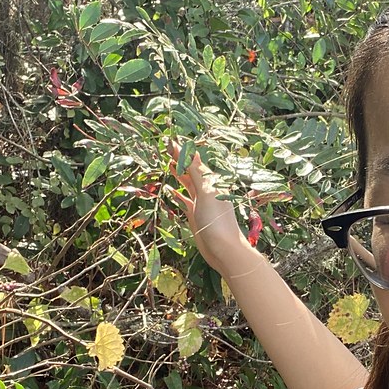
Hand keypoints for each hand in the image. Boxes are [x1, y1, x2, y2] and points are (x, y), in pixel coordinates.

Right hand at [169, 148, 250, 274]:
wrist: (223, 249)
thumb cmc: (217, 221)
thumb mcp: (206, 193)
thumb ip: (197, 174)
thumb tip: (190, 153)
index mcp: (212, 182)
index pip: (195, 162)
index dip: (183, 151)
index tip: (170, 140)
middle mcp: (207, 190)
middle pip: (191, 170)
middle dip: (180, 159)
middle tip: (165, 147)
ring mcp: (201, 202)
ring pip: (187, 183)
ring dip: (178, 173)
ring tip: (167, 162)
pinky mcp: (195, 214)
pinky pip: (184, 200)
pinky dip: (176, 193)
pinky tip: (169, 189)